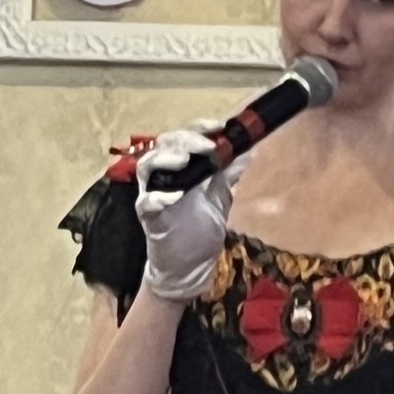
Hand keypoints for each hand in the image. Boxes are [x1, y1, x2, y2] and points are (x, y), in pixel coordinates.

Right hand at [133, 132, 236, 302]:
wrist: (190, 267)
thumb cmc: (200, 231)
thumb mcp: (220, 198)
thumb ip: (228, 175)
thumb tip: (247, 151)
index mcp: (182, 168)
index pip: (184, 137)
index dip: (199, 128)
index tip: (219, 126)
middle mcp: (164, 176)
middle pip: (164, 145)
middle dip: (186, 140)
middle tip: (206, 146)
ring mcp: (153, 195)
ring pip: (148, 166)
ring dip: (166, 159)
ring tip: (184, 161)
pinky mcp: (148, 218)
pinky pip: (146, 202)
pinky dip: (158, 196)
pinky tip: (175, 195)